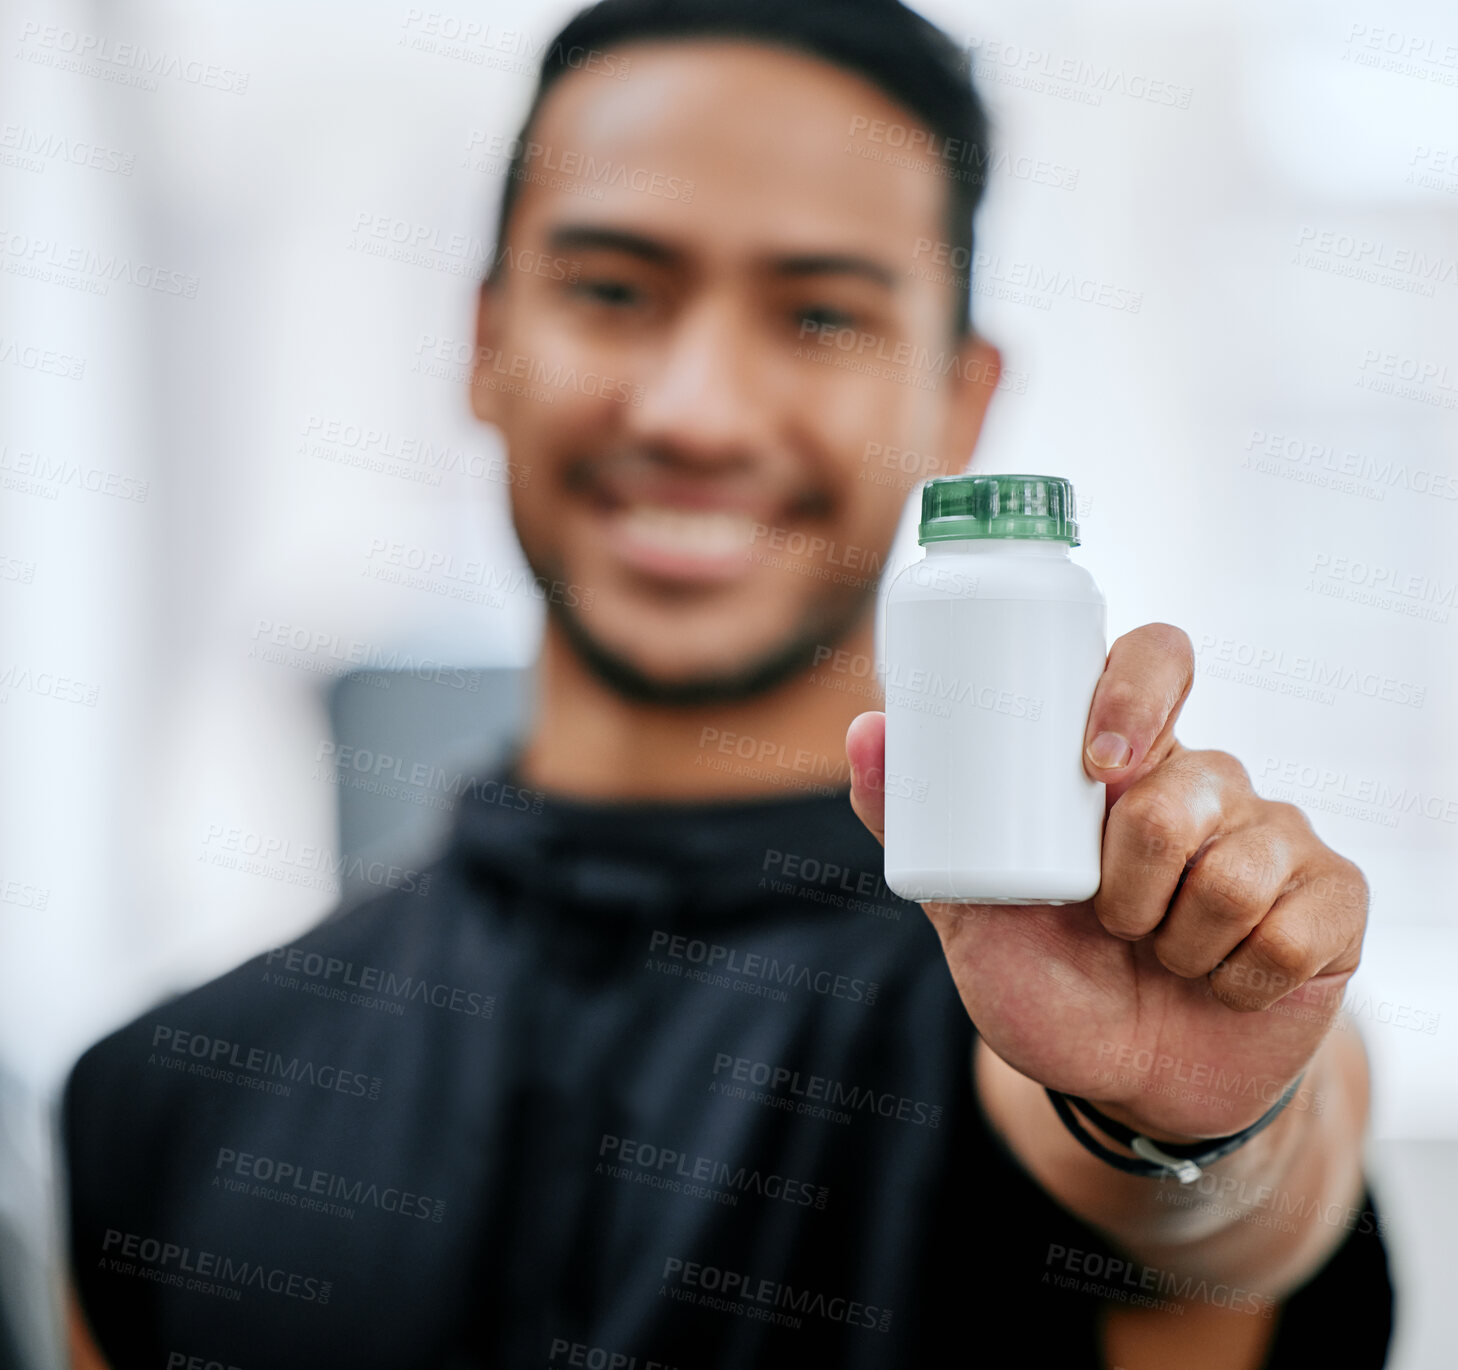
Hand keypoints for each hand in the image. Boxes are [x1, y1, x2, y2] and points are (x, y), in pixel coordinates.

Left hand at [846, 623, 1368, 1140]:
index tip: (1097, 765)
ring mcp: (1277, 835)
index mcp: (1123, 760)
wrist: (1126, 1083)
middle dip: (1130, 881)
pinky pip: (1291, 932)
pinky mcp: (1333, 901)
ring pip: (1237, 868)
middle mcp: (1206, 780)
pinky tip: (1219, 985)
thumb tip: (866, 728)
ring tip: (1158, 957)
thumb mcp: (970, 908)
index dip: (1137, 690)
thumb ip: (921, 823)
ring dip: (1177, 942)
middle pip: (1187, 784)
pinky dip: (1236, 980)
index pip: (1156, 658)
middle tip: (1108, 924)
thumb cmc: (1048, 979)